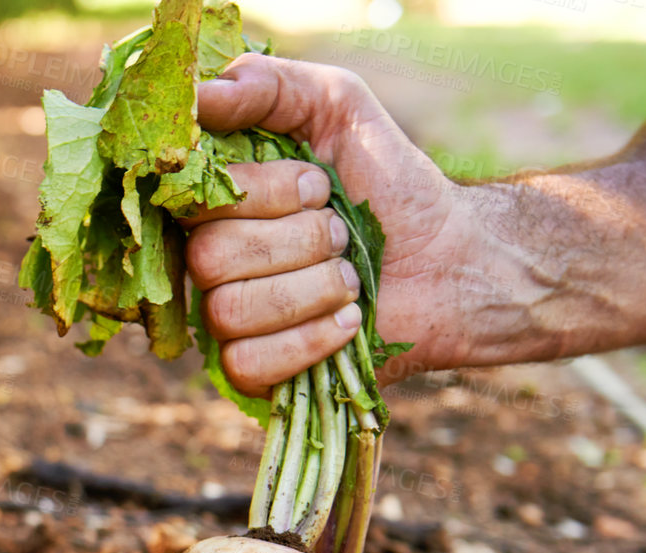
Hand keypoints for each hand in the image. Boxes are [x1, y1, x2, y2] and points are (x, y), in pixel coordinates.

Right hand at [184, 54, 480, 392]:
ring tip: (354, 278)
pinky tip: (349, 323)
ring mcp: (227, 321)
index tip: (319, 185)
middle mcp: (211, 261)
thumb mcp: (340, 107)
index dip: (262, 194)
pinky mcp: (254, 372)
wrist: (451, 261)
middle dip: (299, 242)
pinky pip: (248, 364)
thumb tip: (199, 95)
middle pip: (209, 259)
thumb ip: (271, 86)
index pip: (194, 202)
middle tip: (343, 235)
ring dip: (313, 289)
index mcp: (219, 203)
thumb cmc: (391, 184)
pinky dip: (308, 341)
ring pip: (229, 313)